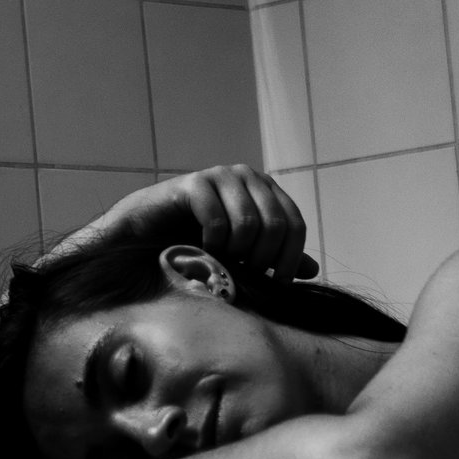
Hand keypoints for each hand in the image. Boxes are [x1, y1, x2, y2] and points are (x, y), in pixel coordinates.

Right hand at [75, 165, 315, 284]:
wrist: (146, 235)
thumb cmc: (196, 242)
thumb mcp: (243, 254)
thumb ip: (275, 258)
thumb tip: (313, 271)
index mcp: (266, 190)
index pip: (295, 225)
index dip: (290, 258)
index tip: (277, 283)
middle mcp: (247, 176)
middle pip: (275, 224)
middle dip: (262, 258)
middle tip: (245, 274)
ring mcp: (220, 175)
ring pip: (249, 223)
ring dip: (236, 252)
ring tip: (222, 261)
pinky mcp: (193, 183)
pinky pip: (218, 220)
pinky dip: (214, 244)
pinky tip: (203, 250)